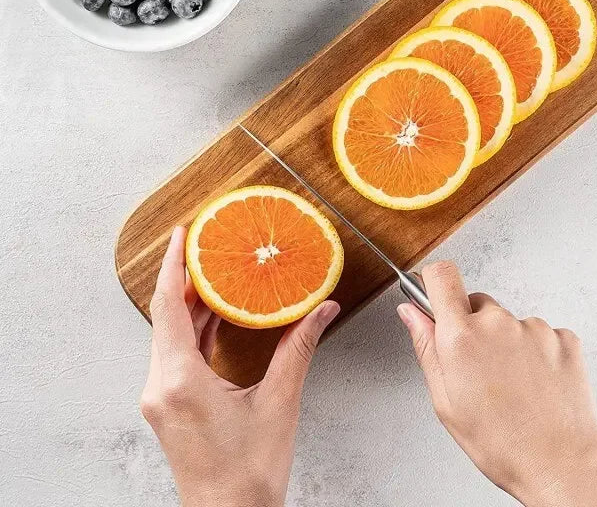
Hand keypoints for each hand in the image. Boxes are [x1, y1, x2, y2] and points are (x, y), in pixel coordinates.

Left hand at [141, 226, 339, 506]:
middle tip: (205, 244)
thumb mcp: (279, 403)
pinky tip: (217, 313)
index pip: (168, 307)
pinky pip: (177, 352)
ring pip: (170, 334)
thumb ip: (298, 349)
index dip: (173, 265)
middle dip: (185, 276)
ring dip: (191, 302)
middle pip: (166, 315)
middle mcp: (161, 386)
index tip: (181, 234)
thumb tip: (321, 311)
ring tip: (214, 272)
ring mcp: (162, 397)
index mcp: (180, 382)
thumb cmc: (247, 476)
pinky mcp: (170, 404)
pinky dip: (196, 328)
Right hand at [397, 261, 596, 506]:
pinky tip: (536, 384)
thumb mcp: (445, 402)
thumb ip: (426, 347)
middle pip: (477, 303)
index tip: (434, 294)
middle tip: (479, 369)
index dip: (434, 281)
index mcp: (462, 336)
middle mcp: (498, 322)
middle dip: (473, 327)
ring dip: (507, 342)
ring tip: (513, 386)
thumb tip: (411, 312)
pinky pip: (540, 333)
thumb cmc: (502, 444)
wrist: (562, 464)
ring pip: (510, 321)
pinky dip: (536, 352)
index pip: (441, 275)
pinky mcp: (563, 336)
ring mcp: (534, 327)